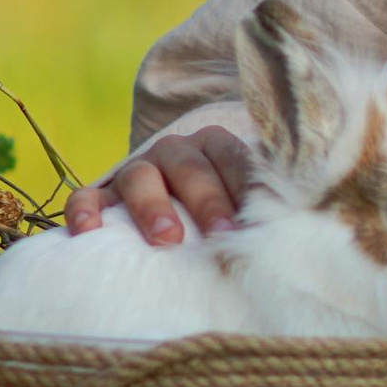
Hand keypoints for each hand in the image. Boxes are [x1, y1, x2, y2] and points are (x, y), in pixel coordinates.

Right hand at [66, 125, 255, 246]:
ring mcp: (136, 171)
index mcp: (214, 147)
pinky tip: (88, 232)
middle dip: (207, 200)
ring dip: (153, 206)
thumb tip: (300, 235)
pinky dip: (85, 210)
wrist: (173, 209)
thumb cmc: (218, 214)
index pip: (232, 157)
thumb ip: (264, 209)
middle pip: (189, 167)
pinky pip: (86, 195)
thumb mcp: (242, 206)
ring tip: (166, 239)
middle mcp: (174, 152)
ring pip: (140, 176)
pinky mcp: (103, 194)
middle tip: (222, 233)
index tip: (259, 220)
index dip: (246, 186)